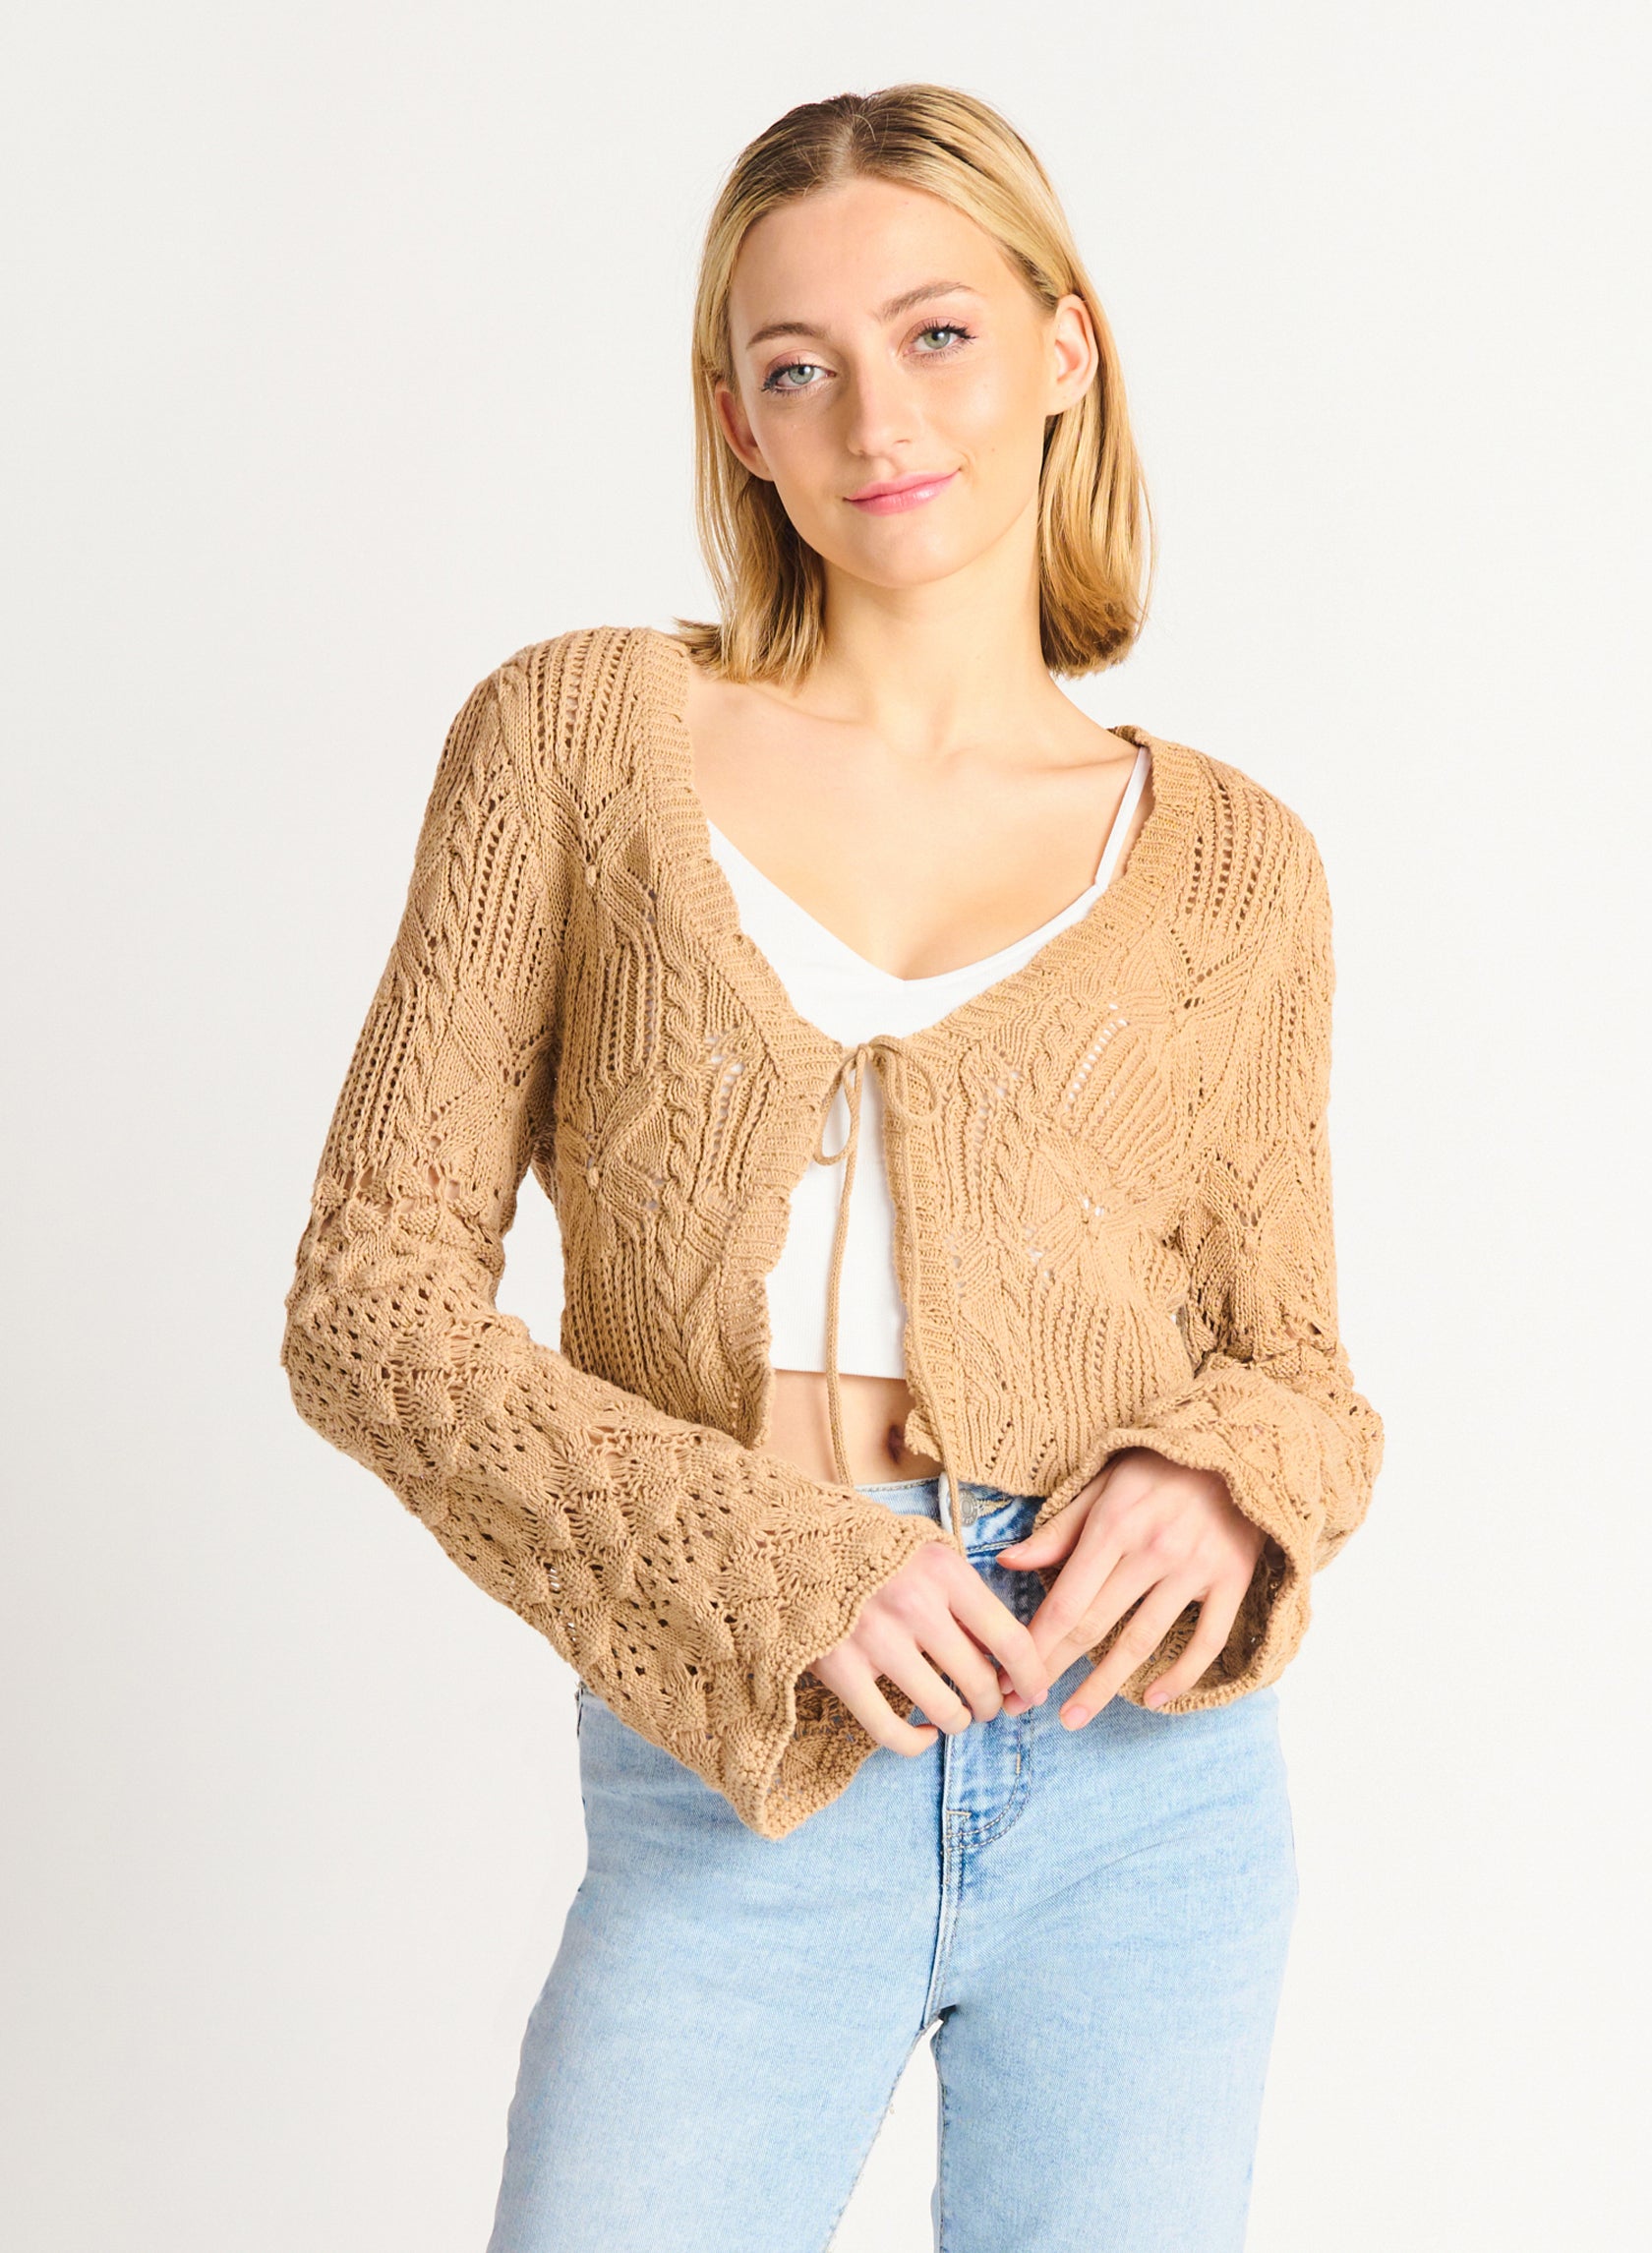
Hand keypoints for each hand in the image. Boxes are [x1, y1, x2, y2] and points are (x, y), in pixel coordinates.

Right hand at [806, 1543, 1051, 1754]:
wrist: (790, 1543)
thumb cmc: (871, 1550)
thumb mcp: (926, 1553)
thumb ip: (964, 1595)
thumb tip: (1005, 1655)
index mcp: (944, 1570)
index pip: (1009, 1638)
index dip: (1031, 1676)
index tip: (1033, 1693)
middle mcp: (915, 1604)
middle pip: (979, 1680)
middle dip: (991, 1703)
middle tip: (987, 1705)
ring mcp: (875, 1638)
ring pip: (944, 1709)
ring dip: (957, 1721)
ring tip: (954, 1715)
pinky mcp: (840, 1668)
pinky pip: (891, 1730)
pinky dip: (915, 1743)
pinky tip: (922, 1733)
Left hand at [996, 1447, 1264, 1726]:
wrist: (1241, 1445)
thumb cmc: (1162, 1464)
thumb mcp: (1104, 1482)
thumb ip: (1060, 1528)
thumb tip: (1007, 1561)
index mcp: (1114, 1524)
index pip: (1066, 1599)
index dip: (1034, 1643)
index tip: (1007, 1674)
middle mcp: (1152, 1549)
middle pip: (1094, 1625)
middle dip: (1052, 1670)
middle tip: (1020, 1705)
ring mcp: (1194, 1568)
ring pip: (1142, 1641)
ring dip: (1104, 1687)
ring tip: (1073, 1718)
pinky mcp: (1232, 1580)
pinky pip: (1205, 1640)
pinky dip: (1180, 1674)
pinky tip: (1153, 1699)